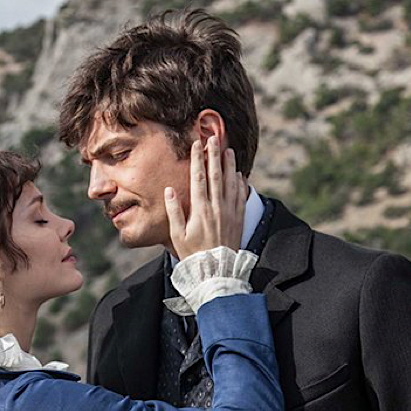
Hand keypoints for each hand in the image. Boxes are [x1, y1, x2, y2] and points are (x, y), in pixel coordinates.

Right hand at [165, 136, 245, 259]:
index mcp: (200, 210)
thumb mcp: (177, 235)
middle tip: (215, 138)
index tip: (197, 144)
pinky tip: (238, 174)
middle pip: (216, 175)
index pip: (198, 178)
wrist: (216, 271)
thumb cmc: (193, 254)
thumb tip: (170, 190)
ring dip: (229, 165)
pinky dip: (240, 182)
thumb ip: (174, 211)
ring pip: (231, 182)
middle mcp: (217, 207)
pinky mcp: (238, 218)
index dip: (198, 159)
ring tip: (228, 150)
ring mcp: (230, 212)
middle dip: (215, 155)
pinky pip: (241, 196)